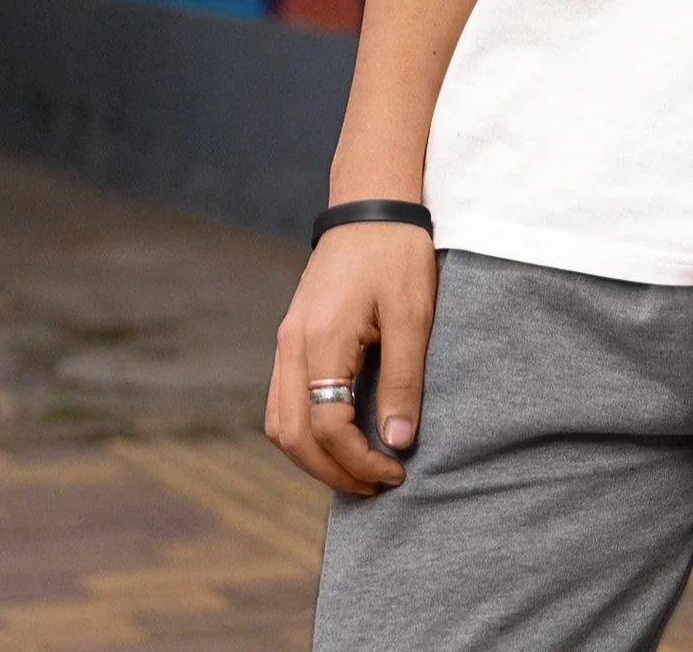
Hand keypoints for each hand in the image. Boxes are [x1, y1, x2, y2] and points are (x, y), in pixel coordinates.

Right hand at [266, 222, 438, 495]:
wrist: (370, 206)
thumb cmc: (397, 254)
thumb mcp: (413, 315)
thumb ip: (403, 380)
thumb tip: (397, 442)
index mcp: (321, 339)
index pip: (326, 426)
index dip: (359, 461)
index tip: (396, 473)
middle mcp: (293, 345)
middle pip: (292, 435)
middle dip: (332, 471)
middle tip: (377, 486)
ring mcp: (287, 341)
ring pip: (280, 422)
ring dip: (313, 457)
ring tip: (358, 470)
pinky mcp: (293, 336)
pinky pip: (284, 400)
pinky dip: (305, 431)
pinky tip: (340, 437)